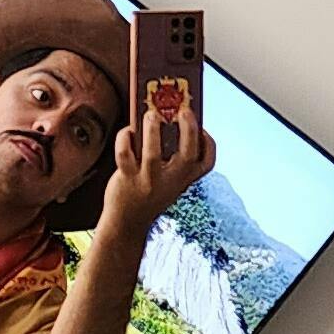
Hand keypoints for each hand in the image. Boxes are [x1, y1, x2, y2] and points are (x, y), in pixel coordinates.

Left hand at [96, 106, 216, 255]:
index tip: (203, 129)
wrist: (127, 223)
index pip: (207, 163)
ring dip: (152, 130)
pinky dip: (125, 138)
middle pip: (188, 154)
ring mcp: (149, 181)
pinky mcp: (127, 179)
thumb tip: (166, 121)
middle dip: (188, 129)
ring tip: (151, 114)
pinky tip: (127, 132)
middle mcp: (171, 181)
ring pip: (152, 154)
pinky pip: (125, 154)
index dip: (209, 143)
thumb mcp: (169, 182)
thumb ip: (172, 159)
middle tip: (182, 111)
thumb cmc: (149, 194)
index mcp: (185, 179)